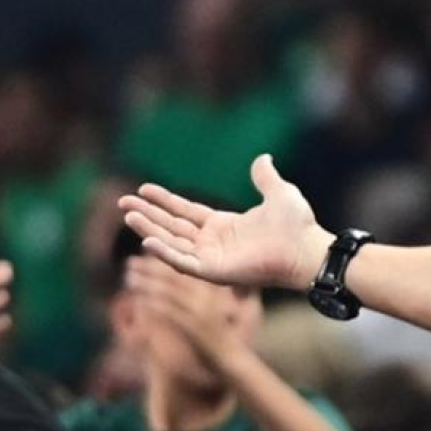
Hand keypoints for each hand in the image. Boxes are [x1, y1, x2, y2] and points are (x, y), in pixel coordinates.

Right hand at [118, 154, 330, 290]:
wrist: (307, 248)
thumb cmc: (297, 226)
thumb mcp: (278, 192)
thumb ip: (264, 177)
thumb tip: (263, 158)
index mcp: (224, 225)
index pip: (185, 211)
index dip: (164, 201)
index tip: (143, 189)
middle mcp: (214, 242)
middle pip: (172, 226)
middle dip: (147, 215)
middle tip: (122, 203)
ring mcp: (213, 258)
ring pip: (172, 243)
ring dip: (150, 230)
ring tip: (129, 216)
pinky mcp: (216, 272)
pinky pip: (184, 262)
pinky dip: (166, 253)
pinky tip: (148, 241)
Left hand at [125, 255, 245, 364]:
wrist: (232, 361)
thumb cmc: (220, 338)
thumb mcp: (212, 313)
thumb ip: (198, 300)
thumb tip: (175, 291)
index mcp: (211, 291)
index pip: (185, 270)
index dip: (164, 261)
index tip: (147, 255)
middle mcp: (207, 298)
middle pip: (174, 277)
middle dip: (150, 268)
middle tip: (130, 262)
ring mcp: (201, 312)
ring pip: (169, 291)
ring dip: (147, 283)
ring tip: (128, 278)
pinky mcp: (194, 327)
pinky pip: (170, 312)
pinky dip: (153, 305)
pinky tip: (139, 301)